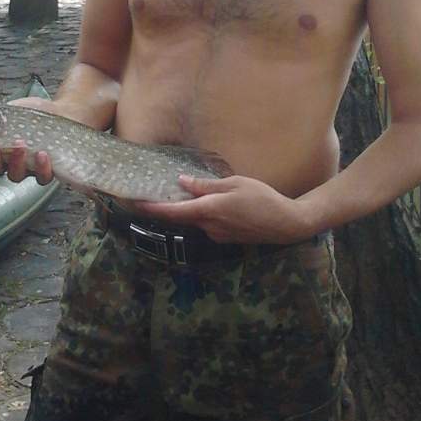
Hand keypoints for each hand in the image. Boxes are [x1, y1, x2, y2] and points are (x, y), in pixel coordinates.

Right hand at [0, 96, 58, 183]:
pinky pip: (42, 177)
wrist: (60, 112)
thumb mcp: (10, 111)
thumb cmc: (31, 114)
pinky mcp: (46, 171)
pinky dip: (41, 168)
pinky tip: (42, 154)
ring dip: (15, 162)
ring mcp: (26, 169)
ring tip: (20, 145)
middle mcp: (8, 164)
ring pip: (15, 176)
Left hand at [136, 174, 318, 245]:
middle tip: (153, 193)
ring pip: (195, 221)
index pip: (173, 212)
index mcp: (209, 210)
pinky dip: (202, 214)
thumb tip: (182, 182)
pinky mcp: (225, 238)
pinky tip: (208, 204)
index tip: (134, 203)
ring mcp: (217, 235)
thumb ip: (207, 186)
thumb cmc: (262, 199)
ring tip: (180, 194)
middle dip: (167, 207)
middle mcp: (209, 226)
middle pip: (181, 217)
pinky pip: (207, 224)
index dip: (152, 208)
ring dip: (187, 210)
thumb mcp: (234, 184)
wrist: (286, 224)